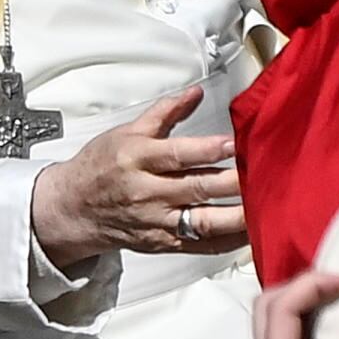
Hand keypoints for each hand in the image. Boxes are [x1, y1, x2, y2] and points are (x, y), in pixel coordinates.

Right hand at [30, 87, 244, 266]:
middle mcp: (147, 192)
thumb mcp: (127, 132)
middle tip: (263, 173)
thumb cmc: (101, 167)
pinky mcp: (163, 243)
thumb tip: (195, 93)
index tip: (235, 143)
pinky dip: (227, 241)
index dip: (208, 149)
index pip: (177, 154)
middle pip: (196, 189)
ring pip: (202, 221)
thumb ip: (165, 113)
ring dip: (236, 216)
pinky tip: (250, 231)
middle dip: (233, 183)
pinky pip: (200, 246)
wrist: (74, 208)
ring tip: (264, 205)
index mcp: (137, 159)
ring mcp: (156, 221)